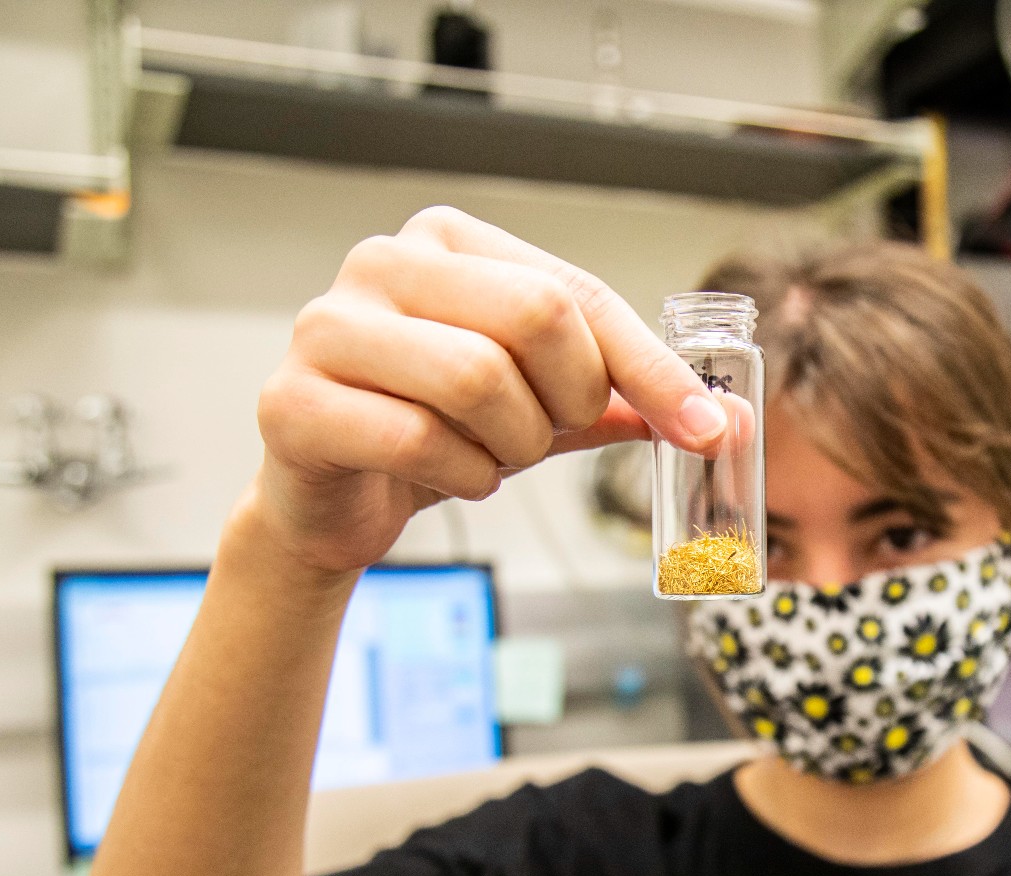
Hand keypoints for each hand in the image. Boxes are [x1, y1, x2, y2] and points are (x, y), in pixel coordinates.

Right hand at [251, 206, 731, 573]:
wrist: (333, 500)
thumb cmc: (433, 430)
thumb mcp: (538, 403)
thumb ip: (617, 396)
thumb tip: (716, 419)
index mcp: (449, 240)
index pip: (576, 292)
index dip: (650, 366)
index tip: (703, 427)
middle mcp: (384, 262)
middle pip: (535, 317)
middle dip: (567, 399)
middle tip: (549, 434)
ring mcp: (328, 326)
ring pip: (478, 380)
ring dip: (511, 445)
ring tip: (489, 456)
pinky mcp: (294, 402)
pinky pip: (419, 441)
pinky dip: (462, 477)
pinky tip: (449, 476)